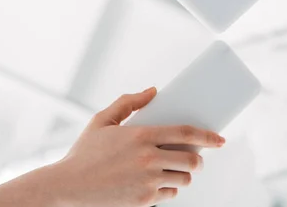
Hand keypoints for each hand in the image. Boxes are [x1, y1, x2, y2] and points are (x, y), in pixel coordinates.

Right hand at [0, 88, 224, 206]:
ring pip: (184, 179)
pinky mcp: (142, 201)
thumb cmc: (84, 152)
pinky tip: (164, 183)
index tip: (221, 139)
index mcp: (142, 135)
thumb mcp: (102, 121)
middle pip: (192, 160)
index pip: (186, 133)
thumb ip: (128, 102)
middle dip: (199, 160)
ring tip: (178, 170)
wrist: (65, 187)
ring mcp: (146, 181)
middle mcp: (148, 158)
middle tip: (195, 158)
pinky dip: (171, 189)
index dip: (208, 136)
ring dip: (186, 175)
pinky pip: (170, 194)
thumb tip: (153, 91)